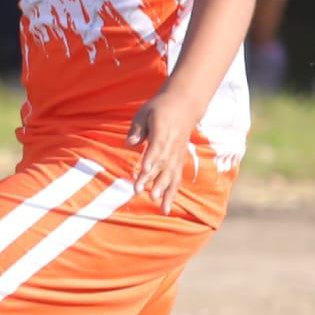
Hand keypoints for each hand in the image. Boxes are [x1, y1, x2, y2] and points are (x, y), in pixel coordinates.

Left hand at [126, 86, 201, 213]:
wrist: (185, 105)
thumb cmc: (160, 108)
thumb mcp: (145, 112)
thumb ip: (138, 127)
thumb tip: (129, 142)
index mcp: (164, 129)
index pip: (158, 145)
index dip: (151, 158)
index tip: (144, 169)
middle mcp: (173, 144)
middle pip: (164, 164)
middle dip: (156, 180)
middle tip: (147, 194)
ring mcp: (178, 154)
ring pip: (172, 174)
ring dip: (166, 191)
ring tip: (159, 206)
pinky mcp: (179, 160)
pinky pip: (176, 178)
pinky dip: (172, 193)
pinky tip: (165, 208)